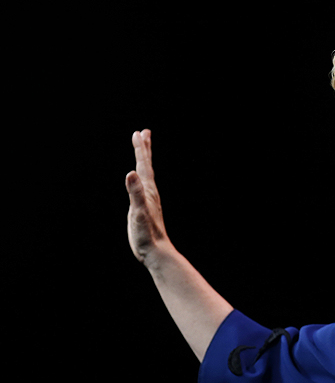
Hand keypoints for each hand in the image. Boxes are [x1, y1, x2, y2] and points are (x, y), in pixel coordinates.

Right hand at [125, 129, 170, 263]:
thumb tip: (131, 173)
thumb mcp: (138, 212)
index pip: (143, 165)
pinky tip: (139, 178)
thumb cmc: (146, 234)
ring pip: (146, 174)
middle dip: (144, 149)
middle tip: (143, 132)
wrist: (156, 251)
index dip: (140, 149)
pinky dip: (140, 177)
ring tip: (143, 149)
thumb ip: (135, 193)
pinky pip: (143, 186)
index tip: (138, 133)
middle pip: (147, 166)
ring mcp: (148, 199)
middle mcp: (150, 192)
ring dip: (144, 160)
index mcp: (148, 190)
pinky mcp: (145, 207)